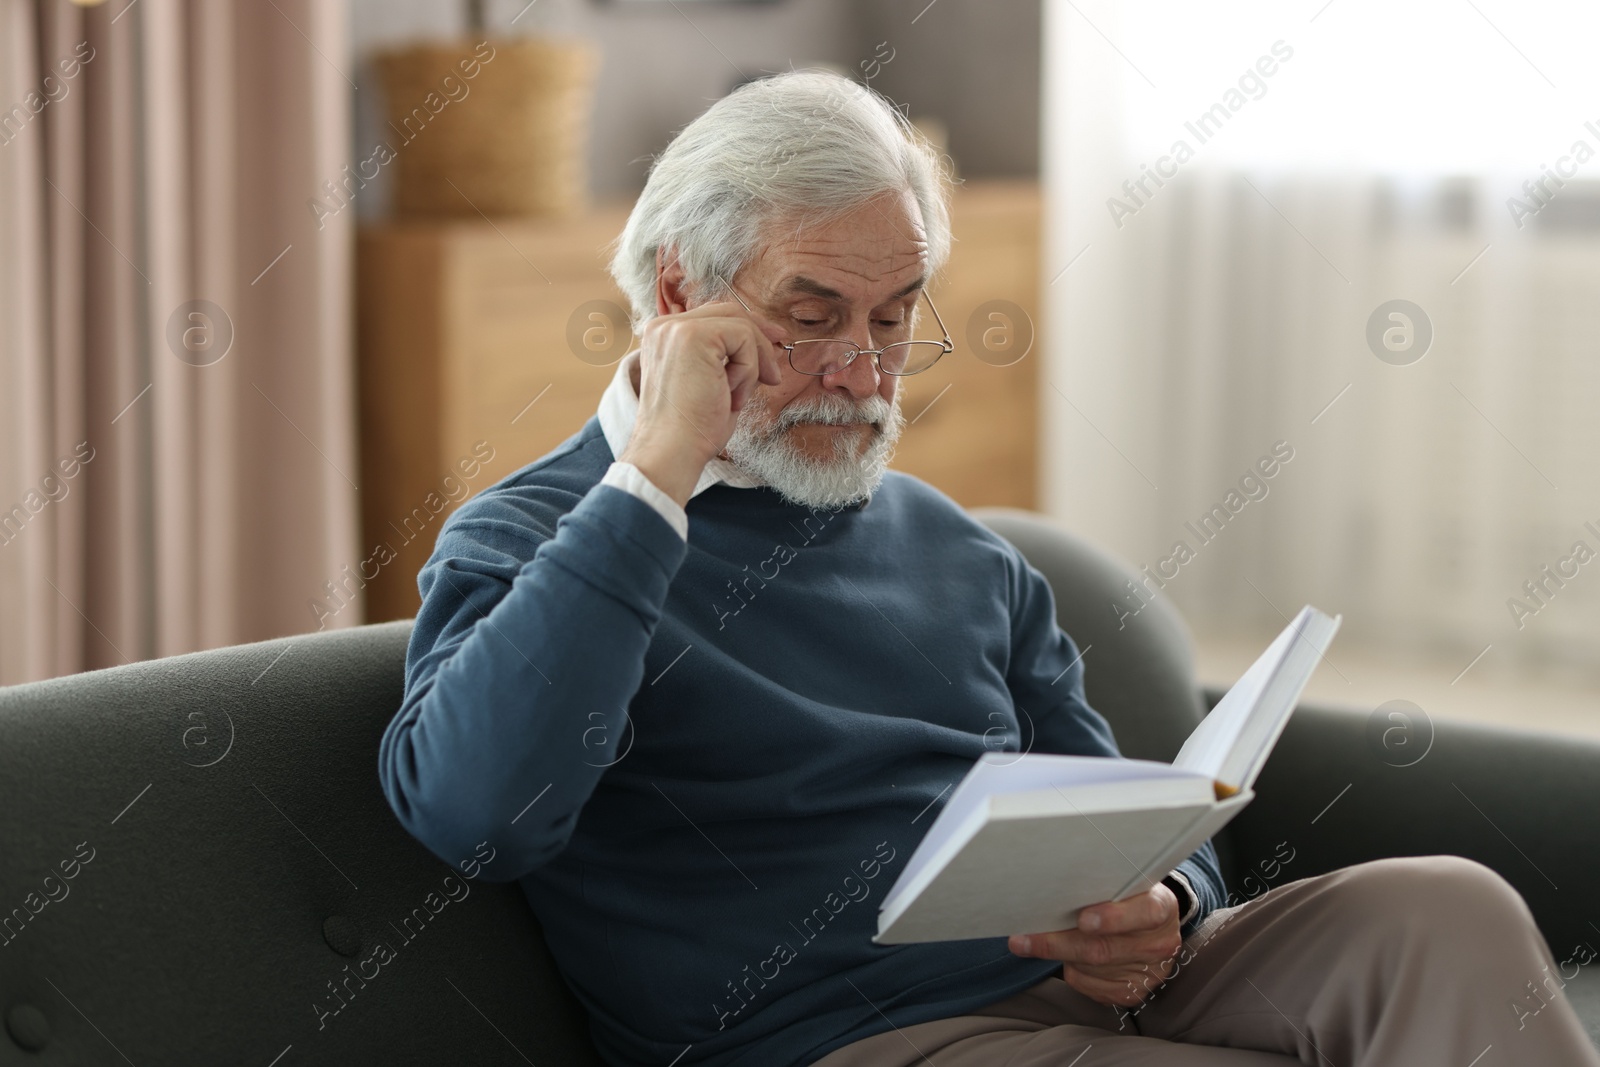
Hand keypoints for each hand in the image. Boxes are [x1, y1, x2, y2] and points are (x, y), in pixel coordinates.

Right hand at [621, 299, 783, 506]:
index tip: (772, 346)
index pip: (713, 318)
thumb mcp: (713, 385)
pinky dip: (748, 369)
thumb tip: (765, 349)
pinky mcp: (693, 336)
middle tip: (775, 366)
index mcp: (664, 337)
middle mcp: (665, 326)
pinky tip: (732, 395)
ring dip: (752, 363)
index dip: (747, 329)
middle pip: (728, 311)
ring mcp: (676, 328)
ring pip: (740, 325)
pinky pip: (743, 338)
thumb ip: (729, 361)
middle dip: (760, 334)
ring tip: (738, 398)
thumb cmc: (691, 431)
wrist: (673, 452)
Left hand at [1007, 882, 1183, 1006]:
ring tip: (1037, 942)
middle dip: (1059, 944)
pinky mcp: (1133, 993)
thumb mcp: (1126, 880)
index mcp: (1162, 906)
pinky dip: (1072, 971)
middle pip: (1104, 949)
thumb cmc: (1129, 896)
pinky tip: (1067, 958)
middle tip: (1024, 940)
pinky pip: (1091, 986)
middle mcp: (1159, 943)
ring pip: (1092, 968)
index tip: (1084, 919)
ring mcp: (1149, 972)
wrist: (1153, 925)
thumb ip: (1103, 882)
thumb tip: (1055, 884)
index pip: (1145, 913)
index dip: (1113, 918)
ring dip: (1060, 955)